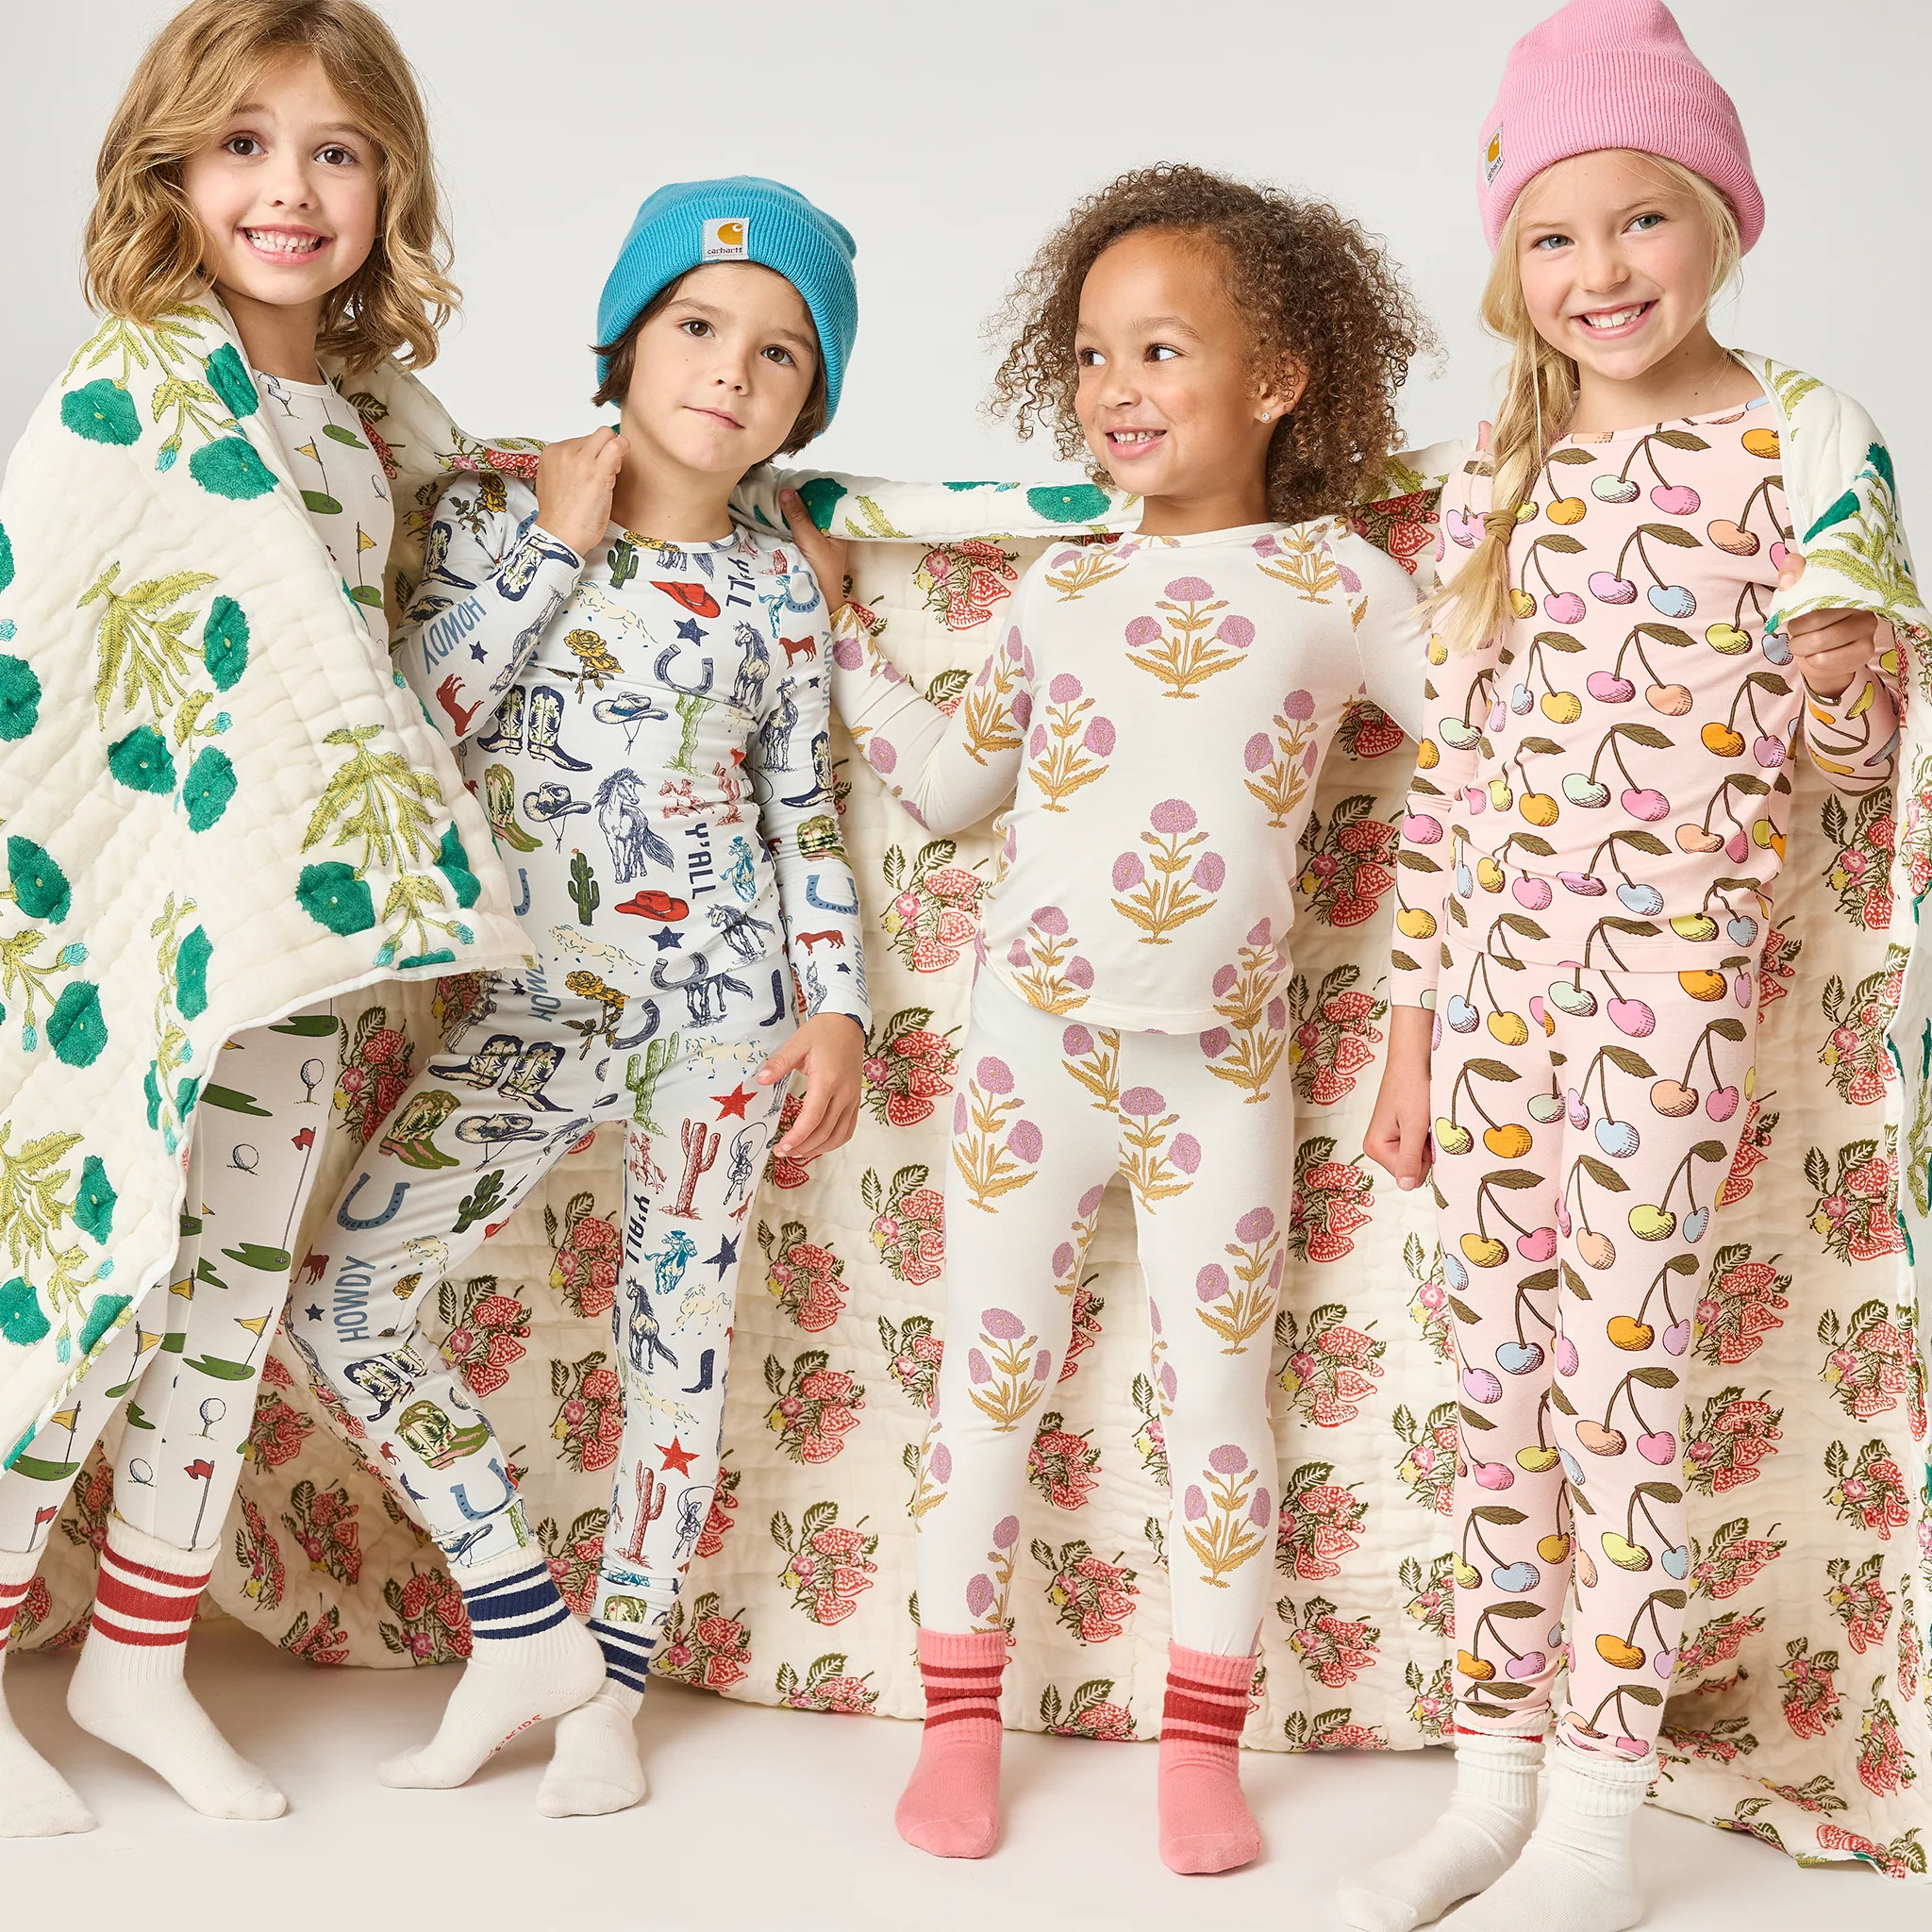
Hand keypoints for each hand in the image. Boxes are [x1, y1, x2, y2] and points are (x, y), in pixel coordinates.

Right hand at [535, 427, 626, 559]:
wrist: (560, 535)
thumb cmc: (561, 517)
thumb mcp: (555, 482)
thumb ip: (568, 466)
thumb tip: (588, 459)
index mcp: (552, 453)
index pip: (580, 439)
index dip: (591, 454)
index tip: (591, 472)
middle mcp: (565, 452)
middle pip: (595, 435)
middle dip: (604, 449)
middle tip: (606, 470)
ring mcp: (581, 460)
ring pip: (607, 435)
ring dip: (614, 452)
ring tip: (610, 475)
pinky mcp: (598, 471)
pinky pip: (617, 446)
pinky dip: (624, 451)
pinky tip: (618, 470)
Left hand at [756, 1011, 863, 1160]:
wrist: (847, 1025)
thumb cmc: (822, 1033)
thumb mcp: (797, 1043)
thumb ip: (779, 1063)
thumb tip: (761, 1080)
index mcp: (828, 1080)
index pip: (812, 1118)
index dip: (797, 1137)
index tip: (781, 1147)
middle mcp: (844, 1093)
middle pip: (825, 1132)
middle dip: (803, 1147)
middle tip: (782, 1152)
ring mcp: (852, 1099)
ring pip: (839, 1135)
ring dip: (818, 1149)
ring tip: (798, 1152)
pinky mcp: (855, 1101)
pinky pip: (848, 1129)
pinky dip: (834, 1142)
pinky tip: (818, 1144)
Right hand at [781, 487, 850, 614]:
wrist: (819, 602)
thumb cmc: (822, 573)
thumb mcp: (811, 540)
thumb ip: (799, 517)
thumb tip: (786, 491)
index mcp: (836, 528)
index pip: (824, 501)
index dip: (809, 490)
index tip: (793, 478)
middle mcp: (827, 532)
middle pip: (811, 509)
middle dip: (797, 499)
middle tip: (778, 483)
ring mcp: (815, 541)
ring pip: (802, 520)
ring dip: (790, 511)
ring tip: (774, 495)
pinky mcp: (804, 550)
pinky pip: (795, 531)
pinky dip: (786, 523)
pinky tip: (774, 515)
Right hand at [1364, 1005, 1434, 1190]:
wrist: (1414, 1057)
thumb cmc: (1413, 1086)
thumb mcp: (1414, 1125)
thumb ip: (1409, 1158)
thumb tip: (1406, 1187)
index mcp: (1375, 1148)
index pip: (1410, 1175)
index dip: (1425, 1157)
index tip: (1424, 1131)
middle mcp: (1377, 1146)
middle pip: (1413, 1168)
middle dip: (1426, 1149)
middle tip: (1426, 1122)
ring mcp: (1388, 1137)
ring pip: (1419, 1155)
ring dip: (1429, 1139)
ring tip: (1426, 1116)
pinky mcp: (1398, 1129)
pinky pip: (1419, 1143)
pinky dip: (1427, 1131)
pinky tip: (1425, 1115)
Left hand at [1779, 550, 1889, 698]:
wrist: (1823, 655)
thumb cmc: (1810, 620)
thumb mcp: (1797, 591)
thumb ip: (1792, 571)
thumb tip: (1788, 582)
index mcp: (1849, 585)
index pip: (1817, 593)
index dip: (1798, 607)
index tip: (1794, 614)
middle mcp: (1864, 603)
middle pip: (1815, 619)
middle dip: (1796, 631)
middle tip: (1797, 633)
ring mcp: (1868, 628)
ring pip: (1819, 641)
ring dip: (1800, 647)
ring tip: (1804, 645)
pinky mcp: (1865, 651)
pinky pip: (1825, 659)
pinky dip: (1811, 661)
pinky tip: (1816, 656)